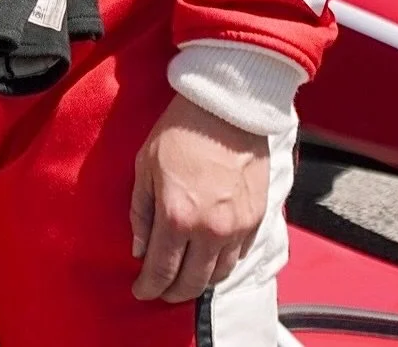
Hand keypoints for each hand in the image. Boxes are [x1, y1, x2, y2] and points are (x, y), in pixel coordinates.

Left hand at [130, 94, 268, 302]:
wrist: (227, 105)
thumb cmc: (180, 129)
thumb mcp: (145, 164)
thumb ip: (141, 211)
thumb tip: (140, 248)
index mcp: (176, 216)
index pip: (161, 270)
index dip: (149, 287)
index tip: (141, 292)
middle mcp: (209, 230)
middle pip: (192, 283)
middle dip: (173, 292)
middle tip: (162, 290)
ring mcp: (237, 227)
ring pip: (218, 275)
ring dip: (200, 281)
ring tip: (186, 277)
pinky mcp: (257, 219)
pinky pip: (239, 256)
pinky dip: (222, 262)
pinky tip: (211, 256)